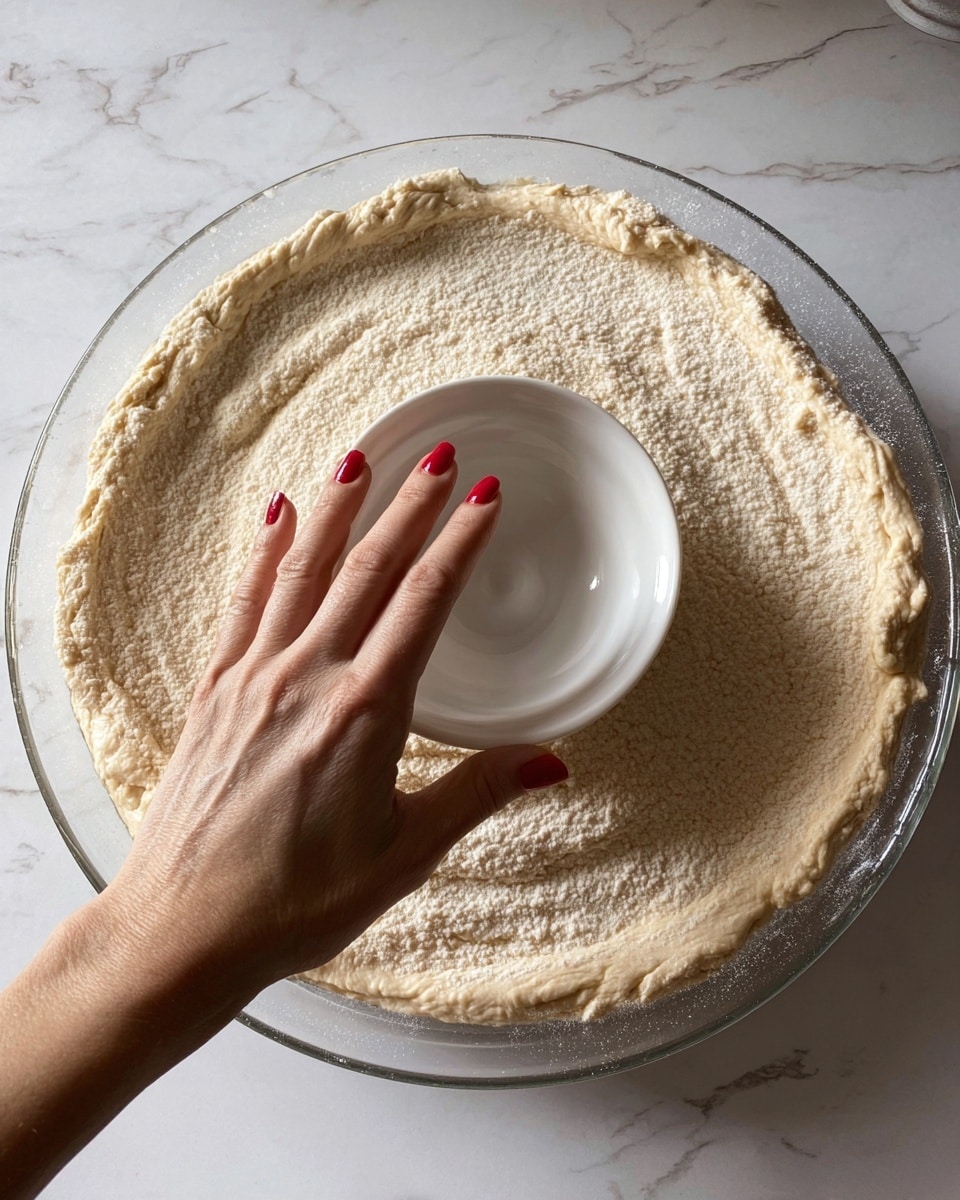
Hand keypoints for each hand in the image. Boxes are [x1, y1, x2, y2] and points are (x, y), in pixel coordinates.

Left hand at [104, 441, 567, 998]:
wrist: (184, 928)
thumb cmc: (296, 902)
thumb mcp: (404, 855)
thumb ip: (477, 793)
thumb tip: (552, 761)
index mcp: (367, 713)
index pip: (426, 601)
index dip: (460, 541)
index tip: (485, 495)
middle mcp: (309, 678)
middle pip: (369, 568)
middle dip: (409, 505)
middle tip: (438, 455)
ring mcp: (255, 677)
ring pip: (304, 570)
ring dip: (339, 510)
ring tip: (362, 458)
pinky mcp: (215, 689)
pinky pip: (244, 601)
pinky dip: (264, 553)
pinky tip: (278, 516)